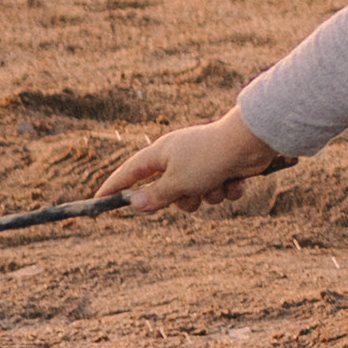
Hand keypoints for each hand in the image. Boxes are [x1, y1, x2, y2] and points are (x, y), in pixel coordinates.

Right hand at [98, 106, 284, 212]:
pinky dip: (227, 190)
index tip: (99, 200)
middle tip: (190, 194)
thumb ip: (156, 196)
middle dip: (182, 200)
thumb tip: (134, 204)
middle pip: (168, 192)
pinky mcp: (223, 168)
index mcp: (160, 154)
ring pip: (197, 196)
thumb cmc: (208, 159)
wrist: (249, 142)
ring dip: (209, 196)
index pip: (128, 173)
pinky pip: (219, 191)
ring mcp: (201, 162)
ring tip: (217, 184)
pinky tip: (235, 180)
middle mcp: (178, 157)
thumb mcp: (178, 183)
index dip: (114, 187)